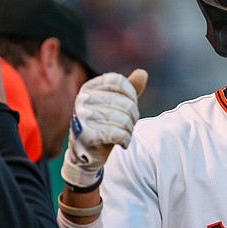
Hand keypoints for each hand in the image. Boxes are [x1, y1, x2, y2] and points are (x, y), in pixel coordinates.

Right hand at [60, 69, 147, 188]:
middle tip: (128, 124)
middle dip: (133, 116)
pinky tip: (121, 143)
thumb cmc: (102, 125)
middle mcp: (83, 99)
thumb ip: (129, 90)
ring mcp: (84, 117)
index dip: (131, 94)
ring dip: (129, 130)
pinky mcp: (88, 135)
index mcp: (89, 87)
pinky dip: (125, 140)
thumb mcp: (115, 105)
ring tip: (123, 134)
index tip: (129, 105)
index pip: (119, 81)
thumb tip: (143, 73)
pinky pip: (119, 134)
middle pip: (125, 102)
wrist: (86, 154)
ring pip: (124, 119)